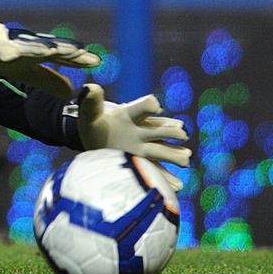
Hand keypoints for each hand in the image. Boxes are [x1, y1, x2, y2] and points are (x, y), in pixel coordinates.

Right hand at [0, 19, 99, 97]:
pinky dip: (4, 51)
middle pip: (48, 47)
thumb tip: (70, 92)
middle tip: (81, 52)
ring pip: (26, 46)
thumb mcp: (26, 71)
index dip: (77, 58)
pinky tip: (9, 54)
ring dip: (39, 48)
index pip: (61, 55)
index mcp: (37, 52)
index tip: (96, 61)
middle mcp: (26, 46)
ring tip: (52, 50)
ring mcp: (9, 45)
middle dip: (64, 49)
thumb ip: (47, 80)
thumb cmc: (2, 54)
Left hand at [76, 83, 191, 190]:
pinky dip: (166, 179)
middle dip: (169, 131)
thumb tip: (90, 87)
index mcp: (130, 115)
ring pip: (162, 150)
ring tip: (184, 159)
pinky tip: (176, 186)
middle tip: (180, 134)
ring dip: (174, 154)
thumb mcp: (89, 113)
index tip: (154, 107)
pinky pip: (157, 170)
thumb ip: (90, 101)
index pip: (143, 107)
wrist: (95, 138)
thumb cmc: (94, 123)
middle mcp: (142, 130)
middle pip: (159, 129)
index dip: (149, 105)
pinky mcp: (143, 163)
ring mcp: (145, 147)